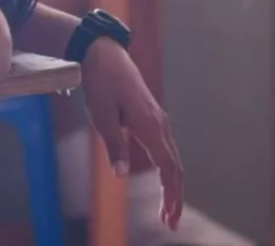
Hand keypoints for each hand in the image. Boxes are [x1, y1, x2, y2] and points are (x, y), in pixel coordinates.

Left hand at [82, 38, 183, 230]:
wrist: (102, 52)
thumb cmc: (99, 82)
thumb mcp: (101, 115)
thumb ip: (113, 145)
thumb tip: (122, 174)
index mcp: (149, 125)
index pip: (168, 167)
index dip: (171, 194)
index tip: (169, 217)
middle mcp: (159, 123)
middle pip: (175, 166)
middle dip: (174, 196)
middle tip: (170, 222)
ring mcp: (156, 118)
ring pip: (172, 156)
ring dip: (172, 183)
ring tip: (166, 208)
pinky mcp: (149, 114)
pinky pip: (165, 146)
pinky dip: (167, 167)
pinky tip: (163, 178)